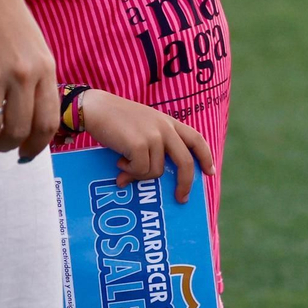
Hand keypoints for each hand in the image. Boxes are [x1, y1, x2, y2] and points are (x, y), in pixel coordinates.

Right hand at [0, 0, 59, 158]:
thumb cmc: (3, 10)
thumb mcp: (35, 43)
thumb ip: (36, 76)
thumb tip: (31, 110)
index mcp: (45, 68)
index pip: (47, 122)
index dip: (36, 146)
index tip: (24, 153)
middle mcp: (23, 75)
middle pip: (18, 131)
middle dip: (5, 146)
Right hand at [79, 90, 215, 201]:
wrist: (97, 108)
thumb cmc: (117, 121)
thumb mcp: (143, 128)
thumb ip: (153, 148)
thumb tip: (146, 179)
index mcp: (169, 123)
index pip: (196, 139)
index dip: (205, 156)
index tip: (210, 172)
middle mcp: (165, 129)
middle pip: (185, 162)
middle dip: (185, 183)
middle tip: (181, 198)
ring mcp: (153, 136)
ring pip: (156, 171)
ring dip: (140, 174)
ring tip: (124, 164)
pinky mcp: (139, 145)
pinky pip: (140, 171)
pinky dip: (129, 171)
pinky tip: (119, 160)